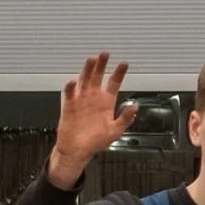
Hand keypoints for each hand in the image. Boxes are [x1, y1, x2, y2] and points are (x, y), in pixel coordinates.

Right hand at [48, 53, 136, 187]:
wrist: (78, 151)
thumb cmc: (96, 142)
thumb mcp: (115, 131)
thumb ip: (125, 119)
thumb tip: (135, 106)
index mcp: (106, 102)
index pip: (114, 83)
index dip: (119, 73)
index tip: (124, 63)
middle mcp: (94, 98)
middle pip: (98, 76)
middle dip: (101, 65)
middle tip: (105, 54)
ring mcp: (81, 100)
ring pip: (84, 80)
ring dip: (87, 70)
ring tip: (91, 60)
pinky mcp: (69, 106)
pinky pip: (70, 94)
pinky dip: (71, 87)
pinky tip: (73, 81)